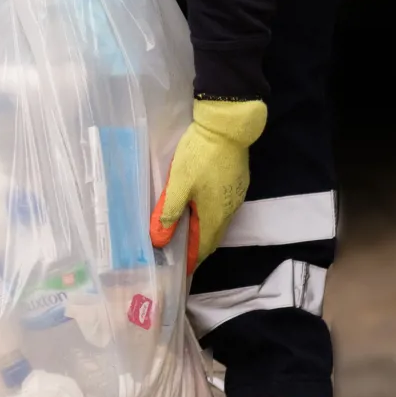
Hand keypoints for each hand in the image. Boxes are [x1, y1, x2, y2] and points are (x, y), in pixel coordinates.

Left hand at [149, 98, 267, 271]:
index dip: (191, 260)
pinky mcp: (237, 183)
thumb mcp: (178, 184)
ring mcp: (236, 196)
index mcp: (215, 215)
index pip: (203, 247)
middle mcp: (229, 210)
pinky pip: (222, 207)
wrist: (226, 126)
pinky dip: (209, 215)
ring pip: (218, 221)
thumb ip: (168, 213)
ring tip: (185, 234)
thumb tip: (158, 241)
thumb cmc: (199, 156)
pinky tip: (198, 209)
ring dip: (203, 230)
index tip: (179, 270)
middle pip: (212, 236)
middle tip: (178, 254)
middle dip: (196, 248)